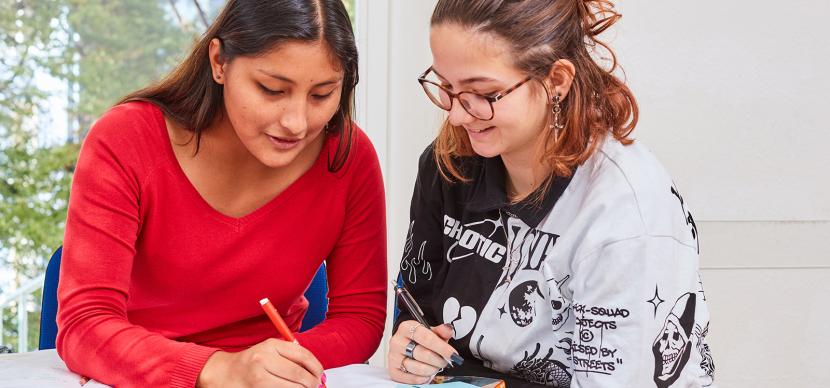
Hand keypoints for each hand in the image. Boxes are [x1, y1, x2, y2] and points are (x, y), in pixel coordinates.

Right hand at [197, 338, 323, 387]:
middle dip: (311, 383)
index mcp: (270, 346)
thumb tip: (316, 371)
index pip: (303, 356)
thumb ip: (291, 356)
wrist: (223, 373)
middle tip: (314, 385)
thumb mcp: (270, 351)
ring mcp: (257, 378)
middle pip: (299, 375)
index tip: (320, 374)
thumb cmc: (251, 362)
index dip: (316, 367)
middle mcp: (263, 360)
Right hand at [388, 320, 459, 383]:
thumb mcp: (431, 332)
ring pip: (419, 368)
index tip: (453, 354)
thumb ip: (440, 331)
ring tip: (435, 367)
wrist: (405, 347)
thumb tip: (448, 330)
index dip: (442, 347)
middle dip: (439, 360)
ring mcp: (393, 357)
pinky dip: (423, 378)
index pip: (426, 338)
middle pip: (424, 354)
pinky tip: (427, 373)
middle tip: (445, 361)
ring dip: (432, 370)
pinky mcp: (393, 370)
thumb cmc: (419, 340)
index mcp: (406, 328)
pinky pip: (412, 378)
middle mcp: (397, 341)